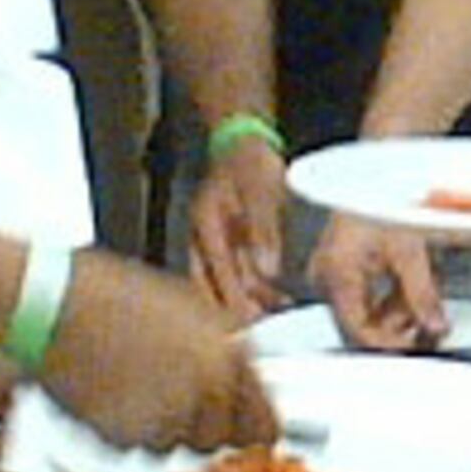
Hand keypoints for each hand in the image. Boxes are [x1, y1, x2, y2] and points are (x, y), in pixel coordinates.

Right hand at [39, 250, 278, 449]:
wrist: (54, 304)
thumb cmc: (111, 297)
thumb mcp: (188, 308)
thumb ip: (223, 349)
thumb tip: (241, 376)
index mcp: (230, 355)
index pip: (266, 426)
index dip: (252, 432)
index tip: (247, 438)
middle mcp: (207, 389)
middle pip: (220, 441)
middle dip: (199, 426)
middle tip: (171, 397)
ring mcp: (169, 416)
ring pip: (177, 448)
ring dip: (161, 429)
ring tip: (134, 387)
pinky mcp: (128, 435)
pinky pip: (137, 449)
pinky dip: (125, 432)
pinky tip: (111, 395)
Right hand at [186, 139, 290, 319]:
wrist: (240, 140)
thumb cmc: (249, 161)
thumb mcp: (262, 188)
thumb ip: (263, 229)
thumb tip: (266, 270)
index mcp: (205, 225)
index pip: (215, 273)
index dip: (231, 300)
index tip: (250, 323)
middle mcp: (200, 237)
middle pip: (210, 285)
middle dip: (233, 310)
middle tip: (260, 331)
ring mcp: (208, 241)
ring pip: (218, 282)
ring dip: (241, 302)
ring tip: (270, 317)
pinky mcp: (220, 241)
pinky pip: (227, 273)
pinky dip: (245, 289)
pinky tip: (269, 298)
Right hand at [312, 208, 447, 351]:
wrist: (379, 167)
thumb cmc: (384, 198)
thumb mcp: (410, 250)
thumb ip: (422, 294)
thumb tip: (435, 327)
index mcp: (336, 274)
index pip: (358, 330)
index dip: (389, 345)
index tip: (417, 349)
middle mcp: (327, 277)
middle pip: (361, 323)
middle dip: (398, 328)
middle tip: (430, 329)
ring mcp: (333, 272)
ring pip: (368, 311)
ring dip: (399, 312)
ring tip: (429, 300)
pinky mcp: (344, 267)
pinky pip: (368, 295)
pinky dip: (394, 296)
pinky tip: (417, 287)